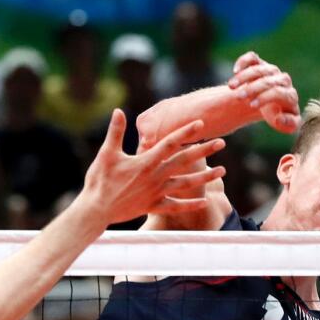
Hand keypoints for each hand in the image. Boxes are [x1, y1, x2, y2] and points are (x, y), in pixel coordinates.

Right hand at [80, 109, 225, 225]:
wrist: (97, 210)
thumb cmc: (99, 181)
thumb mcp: (106, 153)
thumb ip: (116, 132)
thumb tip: (118, 110)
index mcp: (146, 161)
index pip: (170, 143)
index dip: (186, 132)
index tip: (200, 123)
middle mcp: (155, 176)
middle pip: (184, 161)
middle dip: (204, 151)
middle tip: (221, 142)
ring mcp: (156, 193)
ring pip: (186, 184)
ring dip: (205, 177)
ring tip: (222, 171)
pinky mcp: (153, 206)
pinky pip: (176, 206)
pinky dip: (189, 204)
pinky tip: (204, 201)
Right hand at [226, 51, 299, 133]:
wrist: (270, 104)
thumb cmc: (278, 116)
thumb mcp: (286, 125)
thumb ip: (288, 125)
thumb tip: (279, 117)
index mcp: (290, 94)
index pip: (279, 92)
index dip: (265, 97)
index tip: (251, 105)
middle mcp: (282, 80)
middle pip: (267, 80)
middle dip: (252, 88)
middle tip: (238, 97)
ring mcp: (271, 70)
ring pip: (259, 69)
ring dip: (244, 77)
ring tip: (230, 86)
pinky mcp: (260, 64)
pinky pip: (252, 58)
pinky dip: (243, 61)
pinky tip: (235, 71)